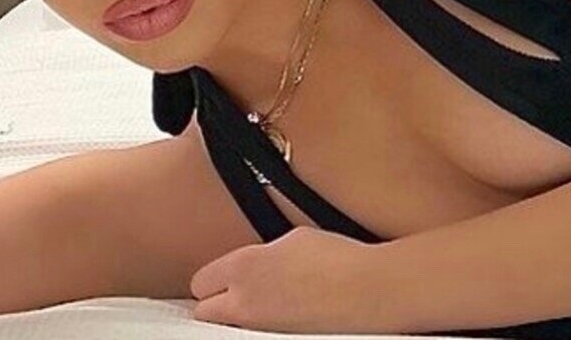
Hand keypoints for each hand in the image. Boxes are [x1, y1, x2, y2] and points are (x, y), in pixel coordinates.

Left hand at [189, 225, 395, 334]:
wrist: (370, 290)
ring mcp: (259, 329)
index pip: (200, 281)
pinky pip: (253, 336)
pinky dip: (257, 329)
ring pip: (225, 329)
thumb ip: (261, 255)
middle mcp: (243, 302)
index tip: (221, 278)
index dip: (212, 279)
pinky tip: (277, 320)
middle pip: (203, 312)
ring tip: (256, 310)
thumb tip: (256, 264)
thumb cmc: (338, 258)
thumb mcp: (291, 239)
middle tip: (231, 297)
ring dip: (233, 319)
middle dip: (213, 304)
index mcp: (242, 267)